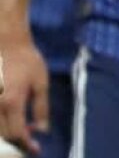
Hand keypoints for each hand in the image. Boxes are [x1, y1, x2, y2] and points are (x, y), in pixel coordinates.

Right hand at [0, 34, 47, 152]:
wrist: (7, 43)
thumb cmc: (27, 61)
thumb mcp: (41, 82)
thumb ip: (41, 107)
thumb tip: (42, 129)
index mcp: (12, 102)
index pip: (16, 133)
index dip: (26, 144)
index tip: (35, 149)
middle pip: (2, 136)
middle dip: (16, 142)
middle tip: (29, 141)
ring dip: (7, 135)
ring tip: (21, 132)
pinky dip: (0, 125)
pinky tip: (10, 121)